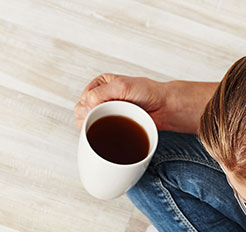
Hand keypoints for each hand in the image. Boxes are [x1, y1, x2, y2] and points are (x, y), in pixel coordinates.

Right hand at [75, 74, 196, 131]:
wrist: (164, 108)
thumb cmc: (148, 93)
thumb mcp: (122, 86)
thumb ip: (101, 93)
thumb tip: (85, 105)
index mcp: (100, 84)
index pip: (84, 97)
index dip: (89, 106)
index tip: (102, 109)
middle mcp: (101, 97)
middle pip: (81, 111)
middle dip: (90, 117)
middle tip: (106, 118)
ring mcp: (105, 112)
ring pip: (86, 123)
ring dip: (93, 126)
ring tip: (109, 124)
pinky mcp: (110, 125)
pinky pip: (96, 132)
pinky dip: (97, 134)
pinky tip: (106, 134)